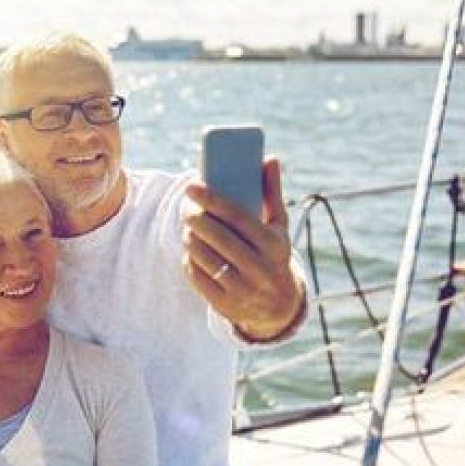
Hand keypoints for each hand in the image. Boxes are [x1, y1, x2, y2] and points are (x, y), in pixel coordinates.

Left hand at [183, 157, 303, 340]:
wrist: (278, 306)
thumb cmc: (273, 255)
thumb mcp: (278, 227)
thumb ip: (271, 193)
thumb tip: (269, 158)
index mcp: (273, 245)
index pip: (238, 217)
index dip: (212, 199)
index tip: (191, 186)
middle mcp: (259, 269)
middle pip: (218, 237)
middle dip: (196, 218)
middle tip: (186, 208)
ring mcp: (242, 289)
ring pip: (205, 258)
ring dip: (191, 239)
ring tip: (189, 228)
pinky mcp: (226, 305)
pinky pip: (199, 278)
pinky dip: (190, 262)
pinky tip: (191, 251)